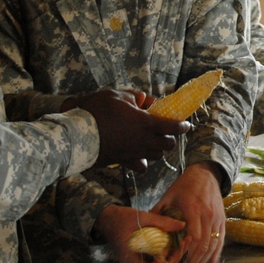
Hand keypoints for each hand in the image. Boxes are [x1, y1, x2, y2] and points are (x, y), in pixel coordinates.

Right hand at [72, 88, 190, 169]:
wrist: (78, 134)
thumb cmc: (98, 111)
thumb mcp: (117, 95)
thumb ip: (134, 97)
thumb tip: (144, 100)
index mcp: (147, 123)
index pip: (174, 127)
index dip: (183, 126)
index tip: (186, 125)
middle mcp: (144, 141)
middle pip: (168, 145)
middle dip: (170, 138)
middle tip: (166, 130)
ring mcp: (134, 153)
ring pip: (156, 156)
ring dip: (158, 149)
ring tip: (153, 141)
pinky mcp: (123, 161)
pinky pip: (140, 166)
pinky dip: (143, 162)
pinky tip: (139, 156)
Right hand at [96, 204, 186, 262]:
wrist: (109, 218)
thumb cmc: (121, 218)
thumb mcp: (142, 217)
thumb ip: (162, 221)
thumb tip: (183, 225)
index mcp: (130, 260)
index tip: (166, 247)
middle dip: (173, 260)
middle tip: (183, 243)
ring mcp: (138, 262)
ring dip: (173, 257)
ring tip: (183, 241)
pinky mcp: (142, 257)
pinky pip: (157, 261)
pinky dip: (168, 254)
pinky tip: (176, 240)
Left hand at [153, 162, 225, 262]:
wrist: (206, 174)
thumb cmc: (185, 185)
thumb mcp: (169, 196)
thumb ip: (159, 213)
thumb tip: (146, 230)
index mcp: (193, 209)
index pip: (194, 236)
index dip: (187, 253)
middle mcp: (208, 215)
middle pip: (204, 245)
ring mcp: (217, 218)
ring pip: (213, 245)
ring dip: (204, 262)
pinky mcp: (222, 220)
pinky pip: (221, 240)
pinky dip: (217, 254)